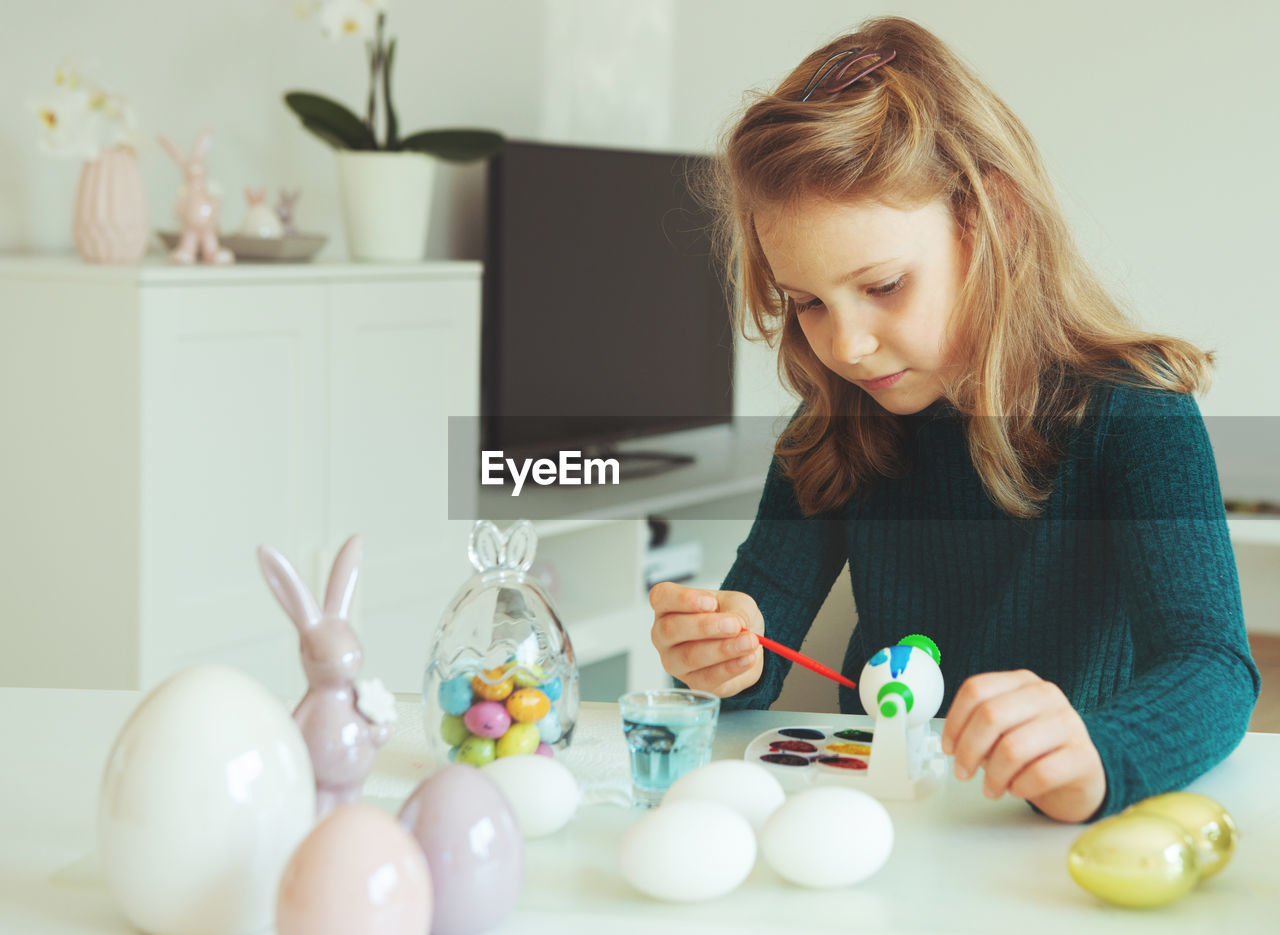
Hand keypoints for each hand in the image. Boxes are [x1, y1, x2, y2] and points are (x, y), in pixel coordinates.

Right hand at [648, 582, 763, 697]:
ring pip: (689, 656)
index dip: (683, 599)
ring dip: (722, 649)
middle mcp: (663, 634)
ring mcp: (674, 661)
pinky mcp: (692, 683)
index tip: (711, 602)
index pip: (661, 597)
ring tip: (748, 642)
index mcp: (668, 606)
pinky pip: (707, 678)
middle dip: (705, 627)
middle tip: (734, 625)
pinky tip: (747, 658)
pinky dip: (730, 668)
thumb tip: (737, 624)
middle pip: (671, 629)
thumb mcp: (739, 603)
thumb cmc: (730, 617)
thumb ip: (737, 610)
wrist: (744, 643)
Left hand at [940, 670, 1105, 822]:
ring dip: (993, 776)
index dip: (954, 722)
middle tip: (962, 773)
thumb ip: (979, 729)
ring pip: (1013, 748)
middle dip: (968, 751)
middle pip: (991, 715)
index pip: (976, 689)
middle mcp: (1046, 695)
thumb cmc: (1034, 751)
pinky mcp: (1084, 755)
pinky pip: (1040, 773)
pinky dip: (1020, 787)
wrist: (1081, 774)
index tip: (948, 747)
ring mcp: (1069, 723)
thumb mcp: (1004, 730)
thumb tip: (953, 745)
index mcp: (1021, 682)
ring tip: (991, 788)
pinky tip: (1017, 789)